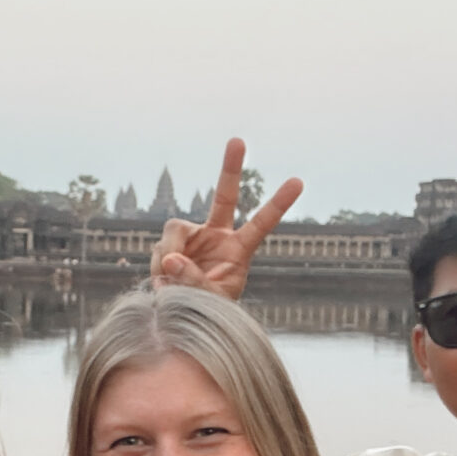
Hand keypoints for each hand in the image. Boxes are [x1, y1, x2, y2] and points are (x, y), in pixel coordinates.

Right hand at [149, 138, 302, 299]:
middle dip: (230, 168)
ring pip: (174, 233)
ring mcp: (192, 239)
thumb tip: (171, 258)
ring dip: (168, 256)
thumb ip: (194, 281)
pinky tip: (162, 285)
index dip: (279, 203)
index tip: (299, 181)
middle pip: (224, 196)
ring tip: (169, 286)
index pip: (261, 222)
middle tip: (238, 139)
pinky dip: (157, 267)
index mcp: (239, 249)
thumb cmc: (208, 312)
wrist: (183, 316)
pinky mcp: (169, 247)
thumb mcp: (209, 302)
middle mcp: (217, 236)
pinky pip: (159, 250)